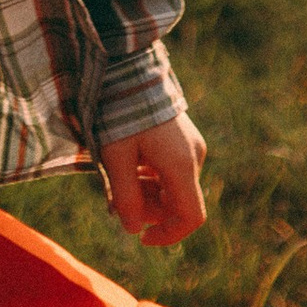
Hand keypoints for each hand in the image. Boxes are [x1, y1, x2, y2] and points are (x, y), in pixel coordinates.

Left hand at [97, 109, 209, 246]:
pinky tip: (127, 168)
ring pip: (171, 187)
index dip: (169, 235)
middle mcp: (193, 157)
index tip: (142, 237)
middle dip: (146, 210)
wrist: (130, 69)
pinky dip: (150, 178)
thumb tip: (132, 229)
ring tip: (115, 185)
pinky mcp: (182, 138)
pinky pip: (169, 170)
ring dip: (145, 193)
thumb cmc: (120, 112)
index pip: (190, 217)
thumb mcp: (116, 156)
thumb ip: (125, 196)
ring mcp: (190, 146)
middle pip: (176, 203)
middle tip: (113, 202)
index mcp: (181, 165)